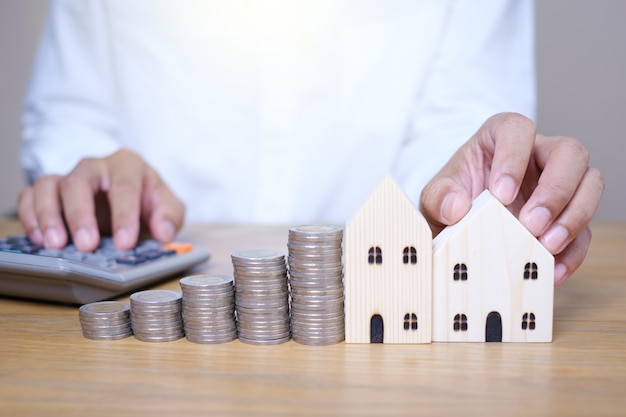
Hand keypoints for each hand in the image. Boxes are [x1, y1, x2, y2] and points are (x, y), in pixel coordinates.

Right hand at [17, 149, 184, 251]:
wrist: (132, 198)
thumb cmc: (148, 201)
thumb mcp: (168, 207)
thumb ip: (170, 216)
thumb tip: (164, 233)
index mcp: (128, 165)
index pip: (124, 187)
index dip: (124, 216)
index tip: (125, 243)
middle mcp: (96, 166)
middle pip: (80, 183)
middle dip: (81, 215)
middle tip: (86, 245)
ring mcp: (70, 176)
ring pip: (49, 186)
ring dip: (49, 216)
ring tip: (56, 244)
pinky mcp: (51, 189)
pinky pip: (31, 195)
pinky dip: (31, 215)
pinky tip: (39, 238)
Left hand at [420, 113, 603, 284]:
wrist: (458, 223)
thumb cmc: (452, 196)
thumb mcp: (436, 195)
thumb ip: (439, 197)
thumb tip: (456, 208)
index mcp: (503, 137)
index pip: (519, 129)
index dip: (514, 157)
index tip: (500, 193)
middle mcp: (538, 154)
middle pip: (570, 152)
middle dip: (555, 190)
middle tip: (531, 224)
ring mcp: (558, 183)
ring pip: (590, 184)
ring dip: (573, 217)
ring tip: (546, 245)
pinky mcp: (566, 215)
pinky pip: (585, 229)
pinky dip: (573, 251)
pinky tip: (553, 270)